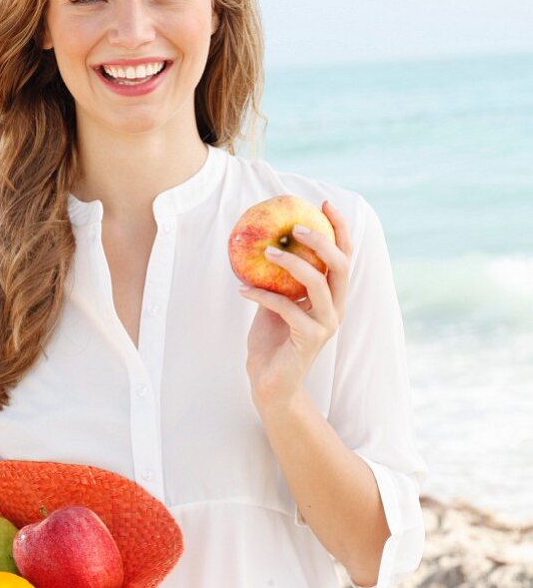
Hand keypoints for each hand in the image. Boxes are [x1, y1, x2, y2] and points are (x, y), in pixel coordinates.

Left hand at [238, 200, 352, 410]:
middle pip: (340, 265)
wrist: (269, 382)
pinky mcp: (310, 339)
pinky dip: (263, 295)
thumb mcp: (276, 300)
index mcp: (332, 296)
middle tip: (296, 227)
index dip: (340, 229)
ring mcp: (326, 325)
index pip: (344, 257)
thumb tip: (266, 239)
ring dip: (291, 263)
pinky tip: (243, 290)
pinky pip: (287, 307)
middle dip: (321, 240)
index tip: (324, 204)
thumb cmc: (272, 339)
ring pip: (317, 283)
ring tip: (266, 251)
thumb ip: (280, 276)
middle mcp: (336, 308)